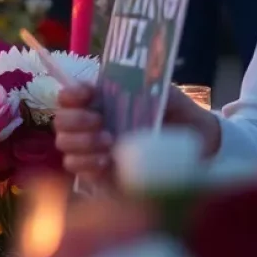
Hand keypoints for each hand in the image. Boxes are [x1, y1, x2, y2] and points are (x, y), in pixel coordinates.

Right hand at [55, 82, 223, 178]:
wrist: (197, 148)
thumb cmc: (179, 116)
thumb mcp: (167, 95)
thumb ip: (149, 87)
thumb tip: (135, 83)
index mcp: (101, 102)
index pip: (69, 95)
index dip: (71, 94)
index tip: (88, 95)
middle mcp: (90, 124)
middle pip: (60, 121)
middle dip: (76, 121)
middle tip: (101, 123)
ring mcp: (90, 149)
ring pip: (63, 144)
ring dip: (82, 143)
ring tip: (110, 144)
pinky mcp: (96, 172)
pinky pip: (75, 167)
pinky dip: (87, 163)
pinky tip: (108, 162)